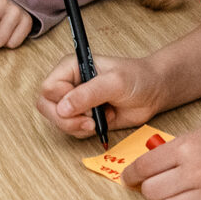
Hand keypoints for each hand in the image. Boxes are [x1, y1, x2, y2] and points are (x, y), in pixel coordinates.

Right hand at [37, 52, 166, 137]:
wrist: (154, 92)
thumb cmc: (137, 78)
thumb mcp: (114, 82)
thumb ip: (88, 94)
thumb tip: (62, 108)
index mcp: (71, 67)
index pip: (49, 88)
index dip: (61, 100)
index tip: (84, 105)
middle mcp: (69, 84)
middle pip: (47, 106)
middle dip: (65, 119)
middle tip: (89, 121)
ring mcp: (76, 102)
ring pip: (58, 121)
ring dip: (76, 127)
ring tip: (98, 121)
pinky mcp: (83, 117)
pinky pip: (71, 130)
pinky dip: (83, 132)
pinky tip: (101, 124)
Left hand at [122, 114, 200, 199]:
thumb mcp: (200, 132)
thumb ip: (173, 149)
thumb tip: (144, 168)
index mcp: (188, 147)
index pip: (144, 168)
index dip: (131, 176)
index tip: (129, 180)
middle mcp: (199, 170)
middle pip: (152, 193)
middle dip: (151, 191)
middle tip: (160, 187)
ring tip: (182, 196)